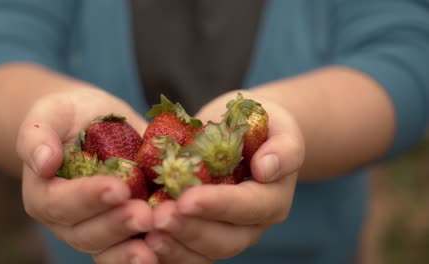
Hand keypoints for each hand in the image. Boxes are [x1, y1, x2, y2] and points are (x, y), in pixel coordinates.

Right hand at [16, 86, 157, 263]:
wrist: (93, 122)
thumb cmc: (69, 116)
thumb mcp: (50, 113)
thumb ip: (37, 135)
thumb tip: (43, 161)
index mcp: (44, 194)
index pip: (60, 203)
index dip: (88, 198)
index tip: (117, 187)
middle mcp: (67, 219)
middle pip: (86, 233)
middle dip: (116, 225)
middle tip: (144, 215)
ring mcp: (95, 227)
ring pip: (108, 248)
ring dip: (132, 246)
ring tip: (158, 234)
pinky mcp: (121, 228)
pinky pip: (129, 248)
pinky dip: (146, 249)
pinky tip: (166, 245)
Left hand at [145, 90, 304, 262]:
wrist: (242, 134)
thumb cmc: (261, 126)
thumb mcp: (280, 126)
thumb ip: (284, 148)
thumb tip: (267, 168)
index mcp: (272, 199)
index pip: (249, 207)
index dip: (219, 205)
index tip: (187, 199)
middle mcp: (251, 224)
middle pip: (225, 239)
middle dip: (191, 230)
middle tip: (158, 218)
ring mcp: (226, 232)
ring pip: (204, 252)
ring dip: (175, 245)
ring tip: (147, 232)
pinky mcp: (202, 231)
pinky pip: (186, 251)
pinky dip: (166, 249)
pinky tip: (144, 239)